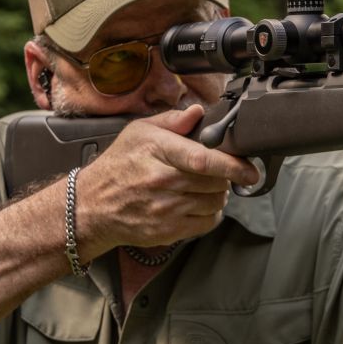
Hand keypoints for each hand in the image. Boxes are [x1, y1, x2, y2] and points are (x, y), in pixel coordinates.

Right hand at [75, 105, 259, 251]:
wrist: (92, 206)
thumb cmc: (117, 166)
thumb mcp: (138, 132)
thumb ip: (172, 121)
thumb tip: (198, 113)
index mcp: (158, 153)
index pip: (203, 159)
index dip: (233, 164)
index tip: (250, 168)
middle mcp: (162, 182)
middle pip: (215, 182)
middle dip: (226, 177)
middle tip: (219, 172)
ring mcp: (165, 210)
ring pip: (214, 203)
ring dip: (218, 195)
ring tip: (205, 186)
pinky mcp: (167, 231)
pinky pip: (205, 223)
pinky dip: (210, 214)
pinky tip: (198, 204)